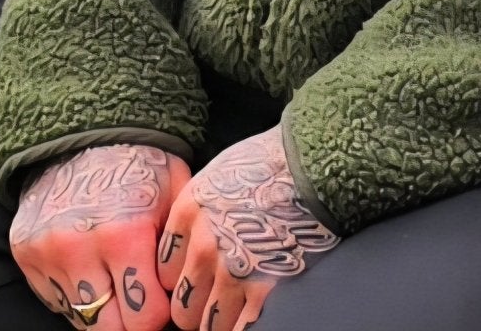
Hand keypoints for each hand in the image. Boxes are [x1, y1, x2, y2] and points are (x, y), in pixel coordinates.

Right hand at [9, 142, 189, 328]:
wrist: (84, 128)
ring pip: (81, 318)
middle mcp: (81, 248)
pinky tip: (89, 266)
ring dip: (101, 308)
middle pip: (110, 329)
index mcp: (125, 234)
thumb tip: (182, 300)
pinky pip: (55, 301)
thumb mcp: (174, 195)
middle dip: (130, 322)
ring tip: (114, 278)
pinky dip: (74, 294)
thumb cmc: (139, 165)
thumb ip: (179, 250)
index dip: (159, 315)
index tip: (161, 300)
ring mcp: (48, 253)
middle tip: (138, 301)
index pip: (146, 319)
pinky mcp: (26, 253)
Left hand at [157, 127, 337, 330]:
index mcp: (189, 213)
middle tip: (217, 298)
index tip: (199, 279)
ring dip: (221, 321)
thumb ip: (195, 217)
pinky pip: (239, 329)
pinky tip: (250, 313)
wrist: (315, 166)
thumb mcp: (216, 178)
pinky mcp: (264, 290)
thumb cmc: (269, 166)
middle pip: (184, 307)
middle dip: (199, 308)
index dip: (184, 281)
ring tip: (237, 305)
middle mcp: (204, 246)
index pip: (166, 274)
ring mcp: (234, 272)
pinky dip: (241, 326)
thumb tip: (185, 253)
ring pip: (209, 326)